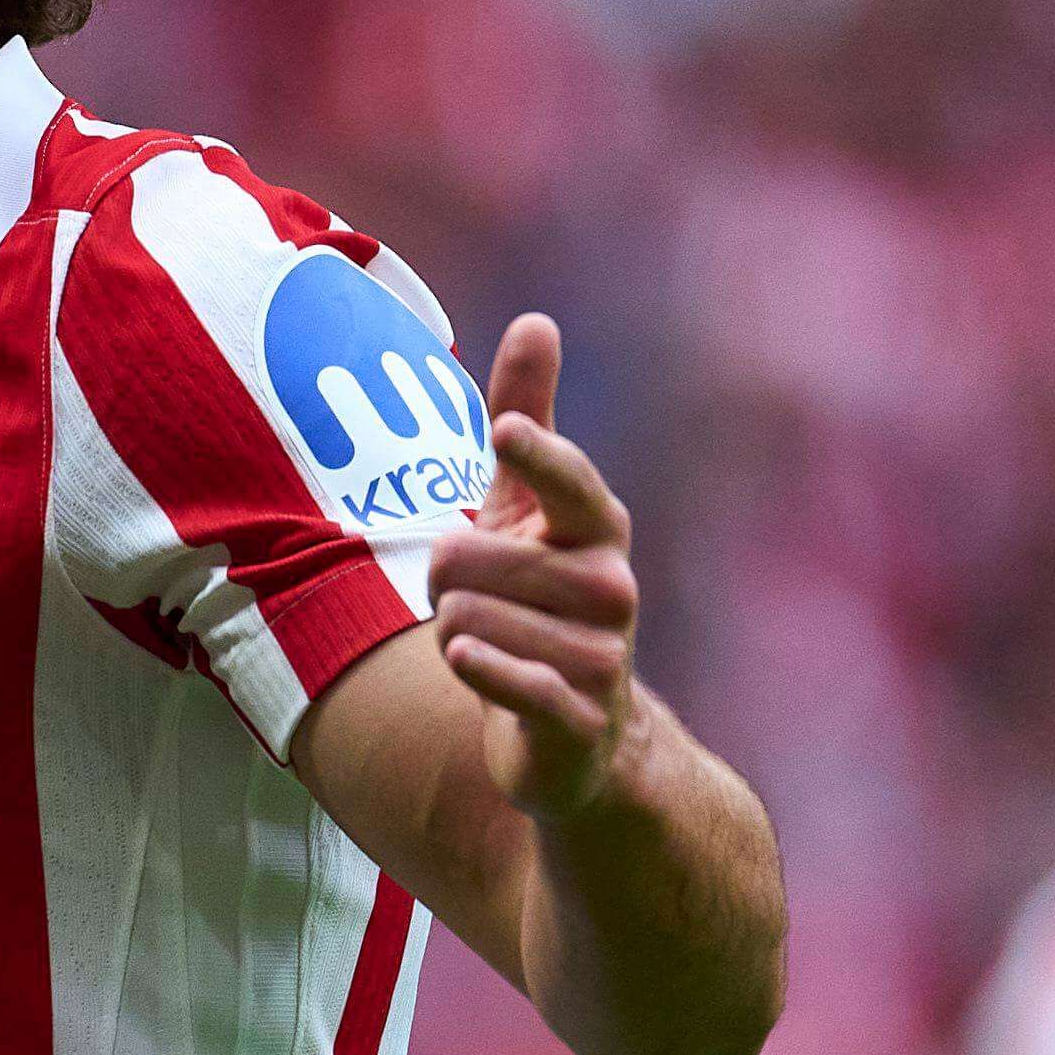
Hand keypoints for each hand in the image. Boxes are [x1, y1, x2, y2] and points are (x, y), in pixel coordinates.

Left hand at [427, 314, 641, 820]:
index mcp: (599, 530)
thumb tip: (537, 320)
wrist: (578, 734)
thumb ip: (527, 419)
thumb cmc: (537, 601)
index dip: (537, 458)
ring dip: (452, 632)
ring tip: (487, 643)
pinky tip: (469, 660)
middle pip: (466, 559)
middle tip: (470, 599)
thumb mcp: (526, 511)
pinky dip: (479, 668)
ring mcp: (601, 656)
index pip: (571, 482)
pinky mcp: (578, 716)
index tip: (505, 435)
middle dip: (442, 582)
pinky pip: (509, 678)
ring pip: (463, 618)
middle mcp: (612, 588)